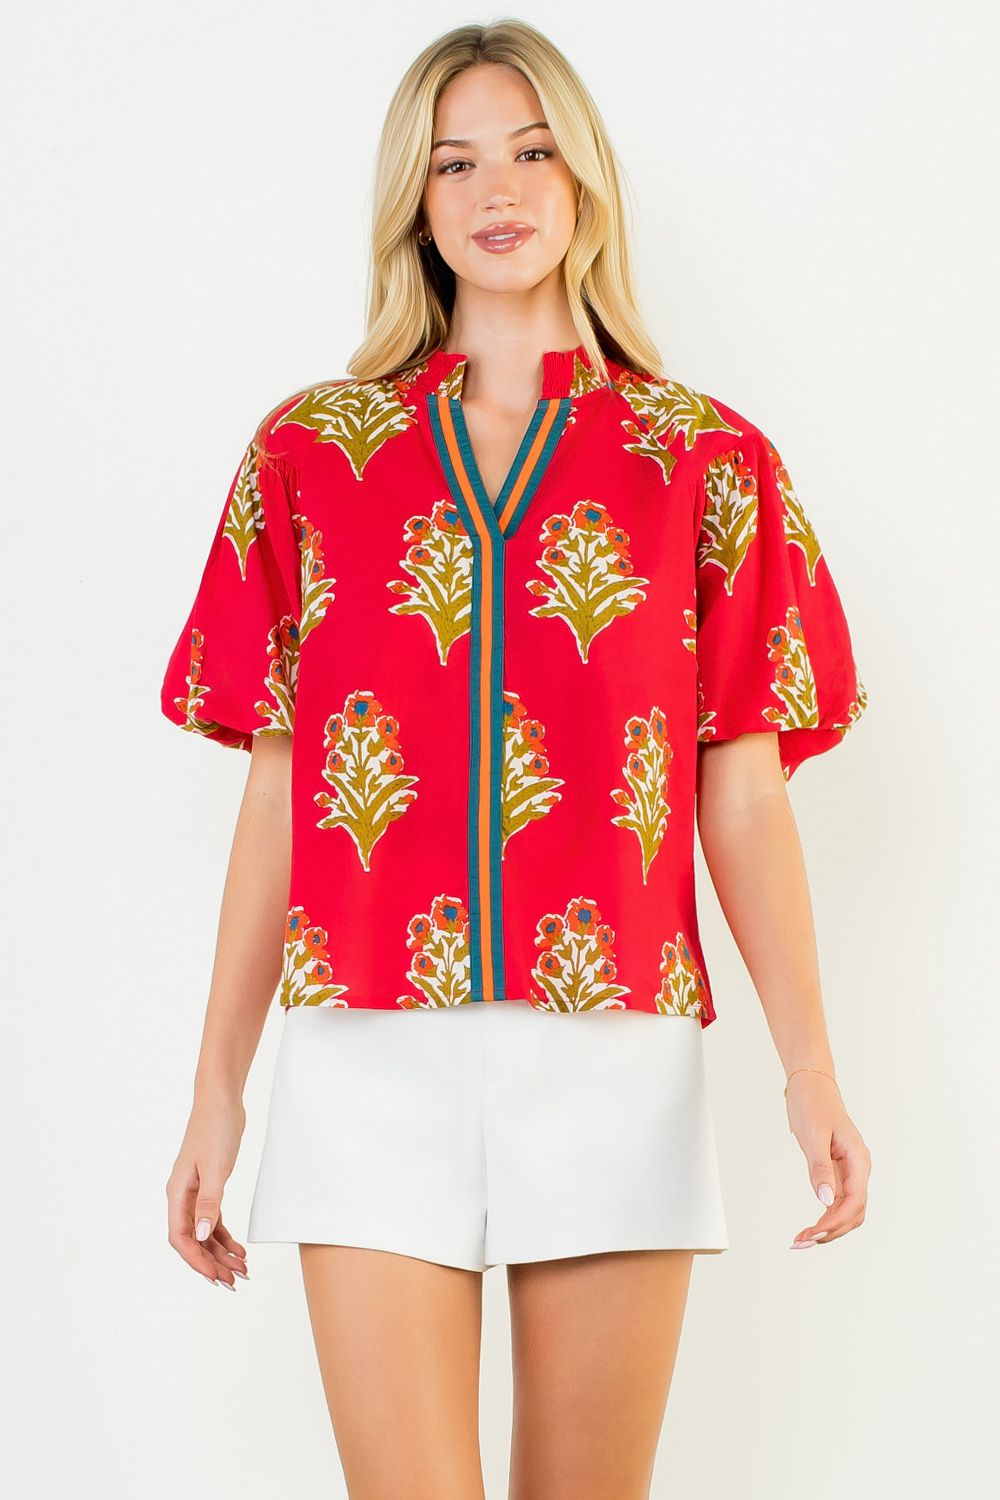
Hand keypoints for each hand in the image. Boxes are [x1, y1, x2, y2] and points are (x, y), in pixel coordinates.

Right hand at [166, 1093, 249, 1287]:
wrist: (222, 1100)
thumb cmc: (216, 1128)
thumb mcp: (216, 1167)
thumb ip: (209, 1203)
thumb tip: (201, 1236)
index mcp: (177, 1193)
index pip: (181, 1238)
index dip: (197, 1261)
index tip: (216, 1278)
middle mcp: (182, 1196)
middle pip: (193, 1240)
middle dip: (212, 1263)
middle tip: (235, 1282)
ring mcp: (195, 1192)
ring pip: (204, 1233)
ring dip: (221, 1253)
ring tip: (242, 1270)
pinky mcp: (209, 1186)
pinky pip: (213, 1220)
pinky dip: (225, 1236)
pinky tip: (239, 1249)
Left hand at [785, 1073, 870, 1248]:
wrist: (811, 1085)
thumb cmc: (813, 1105)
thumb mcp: (814, 1135)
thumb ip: (820, 1168)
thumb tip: (825, 1201)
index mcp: (858, 1160)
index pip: (854, 1201)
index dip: (835, 1221)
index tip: (814, 1234)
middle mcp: (858, 1169)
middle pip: (854, 1213)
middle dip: (831, 1231)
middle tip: (802, 1242)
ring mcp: (849, 1172)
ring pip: (846, 1211)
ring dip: (828, 1229)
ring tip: (802, 1240)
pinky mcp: (837, 1173)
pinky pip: (836, 1202)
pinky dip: (824, 1217)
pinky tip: (809, 1227)